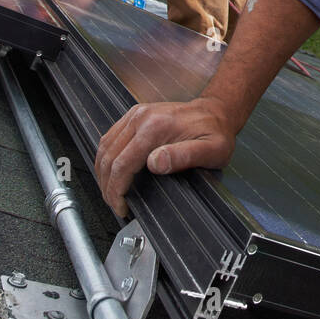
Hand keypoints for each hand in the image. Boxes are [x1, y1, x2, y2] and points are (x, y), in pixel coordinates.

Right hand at [95, 97, 235, 216]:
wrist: (216, 112)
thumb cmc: (215, 133)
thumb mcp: (211, 150)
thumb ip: (184, 156)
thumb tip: (155, 163)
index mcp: (155, 127)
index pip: (122, 163)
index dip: (117, 189)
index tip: (121, 206)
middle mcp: (141, 118)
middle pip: (109, 156)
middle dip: (107, 185)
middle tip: (114, 204)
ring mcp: (136, 115)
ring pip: (105, 146)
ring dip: (103, 172)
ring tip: (110, 192)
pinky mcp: (135, 115)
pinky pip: (110, 137)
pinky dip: (106, 158)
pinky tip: (111, 172)